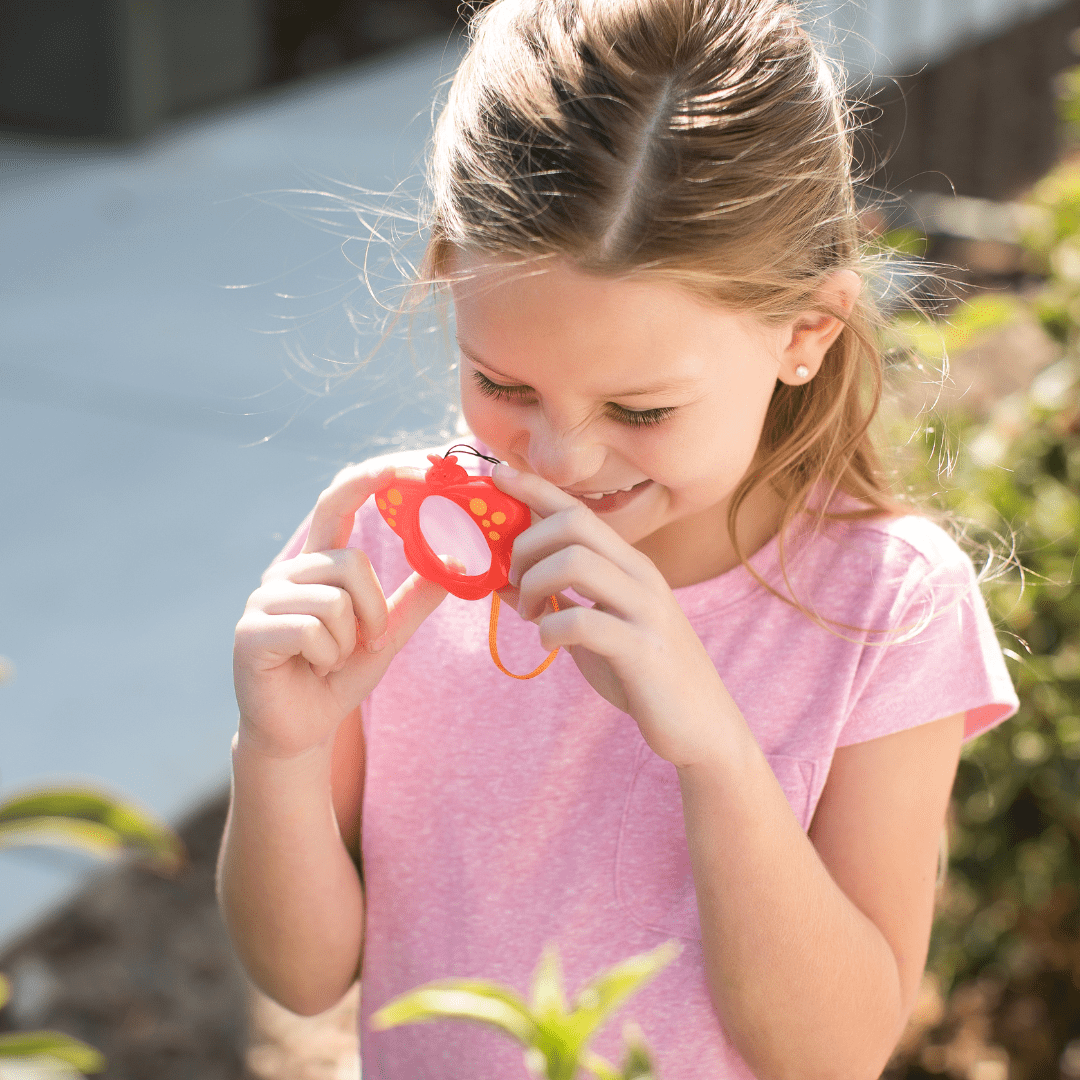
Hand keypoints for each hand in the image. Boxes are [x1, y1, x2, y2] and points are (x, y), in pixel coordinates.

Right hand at [233, 462, 450, 759]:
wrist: (300, 729)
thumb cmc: (339, 675)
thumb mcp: (388, 632)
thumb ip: (416, 595)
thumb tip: (457, 556)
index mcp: (319, 560)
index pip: (343, 495)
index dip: (380, 473)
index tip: (426, 463)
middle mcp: (287, 570)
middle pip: (350, 561)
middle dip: (373, 610)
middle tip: (367, 643)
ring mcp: (263, 598)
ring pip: (336, 599)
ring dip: (351, 640)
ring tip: (333, 660)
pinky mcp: (251, 631)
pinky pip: (313, 629)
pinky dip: (329, 656)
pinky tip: (313, 668)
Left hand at [491, 465, 738, 768]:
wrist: (701, 726)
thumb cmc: (643, 674)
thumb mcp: (595, 631)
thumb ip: (556, 602)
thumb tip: (501, 581)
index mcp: (630, 566)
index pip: (578, 509)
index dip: (534, 488)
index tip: (497, 473)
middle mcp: (641, 577)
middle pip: (572, 524)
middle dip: (525, 544)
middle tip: (512, 581)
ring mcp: (645, 611)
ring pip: (575, 562)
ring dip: (534, 583)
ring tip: (528, 613)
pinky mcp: (643, 650)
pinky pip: (584, 621)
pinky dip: (551, 629)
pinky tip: (549, 644)